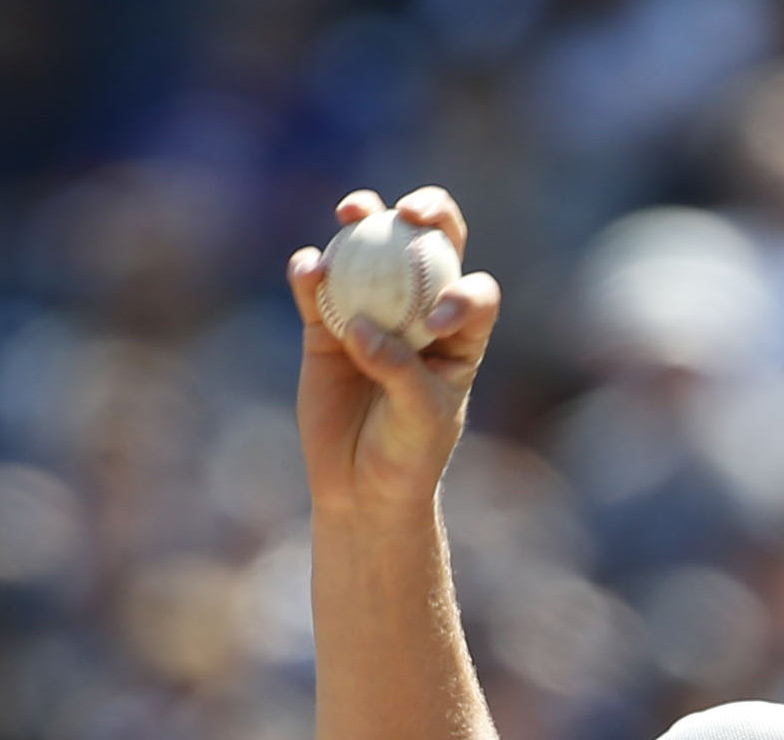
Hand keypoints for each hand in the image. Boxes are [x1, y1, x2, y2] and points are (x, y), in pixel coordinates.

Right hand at [287, 187, 500, 521]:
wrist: (361, 485)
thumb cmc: (409, 453)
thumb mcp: (420, 417)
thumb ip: (399, 369)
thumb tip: (360, 325)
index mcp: (461, 336)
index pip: (474, 293)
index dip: (464, 291)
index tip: (435, 322)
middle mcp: (420, 311)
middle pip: (431, 245)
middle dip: (430, 213)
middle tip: (409, 211)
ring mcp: (372, 311)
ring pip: (371, 249)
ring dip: (364, 219)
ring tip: (353, 213)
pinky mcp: (326, 325)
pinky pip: (318, 287)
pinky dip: (311, 271)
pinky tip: (308, 268)